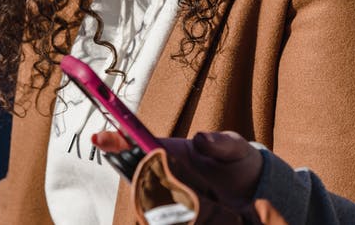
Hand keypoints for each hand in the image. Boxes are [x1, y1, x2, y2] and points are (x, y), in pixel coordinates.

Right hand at [93, 130, 262, 206]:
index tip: (99, 137)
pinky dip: (167, 219)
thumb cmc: (238, 162)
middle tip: (160, 185)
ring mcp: (169, 198)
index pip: (136, 143)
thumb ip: (220, 142)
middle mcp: (163, 175)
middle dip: (135, 180)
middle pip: (134, 177)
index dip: (115, 139)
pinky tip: (187, 218)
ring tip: (188, 203)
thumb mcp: (235, 147)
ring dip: (154, 205)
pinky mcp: (179, 218)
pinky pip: (165, 219)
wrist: (255, 194)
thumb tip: (201, 139)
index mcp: (169, 151)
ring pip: (146, 203)